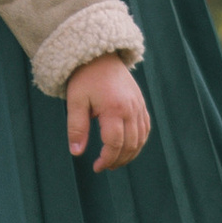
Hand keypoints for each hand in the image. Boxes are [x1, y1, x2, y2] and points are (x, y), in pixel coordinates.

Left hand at [66, 57, 148, 171]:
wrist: (100, 55)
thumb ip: (76, 127)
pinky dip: (139, 141)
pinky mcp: (141, 103)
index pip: (115, 143)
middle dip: (118, 160)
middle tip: (104, 166)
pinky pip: (146, 127)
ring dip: (130, 154)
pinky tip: (129, 147)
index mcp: (114, 108)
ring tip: (115, 161)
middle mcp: (131, 108)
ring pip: (141, 138)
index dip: (107, 159)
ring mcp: (138, 106)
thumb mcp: (75, 101)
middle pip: (130, 144)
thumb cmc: (85, 78)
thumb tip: (77, 152)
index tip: (97, 167)